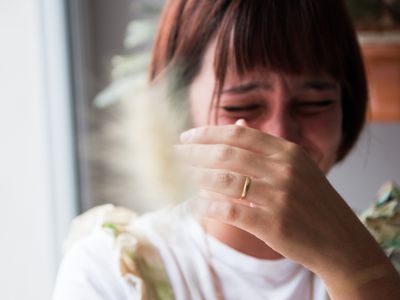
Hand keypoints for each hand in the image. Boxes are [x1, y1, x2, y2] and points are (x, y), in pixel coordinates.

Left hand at [176, 123, 399, 298]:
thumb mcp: (296, 167)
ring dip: (196, 177)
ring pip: (224, 181)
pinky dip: (207, 206)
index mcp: (288, 151)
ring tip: (180, 176)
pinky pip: (229, 211)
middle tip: (174, 154)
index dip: (207, 133)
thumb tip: (234, 124)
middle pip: (227, 154)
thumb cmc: (312, 202)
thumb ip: (264, 147)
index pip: (238, 134)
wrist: (339, 241)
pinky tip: (193, 205)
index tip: (186, 136)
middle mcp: (284, 169)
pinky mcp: (273, 224)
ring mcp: (279, 196)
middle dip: (194, 152)